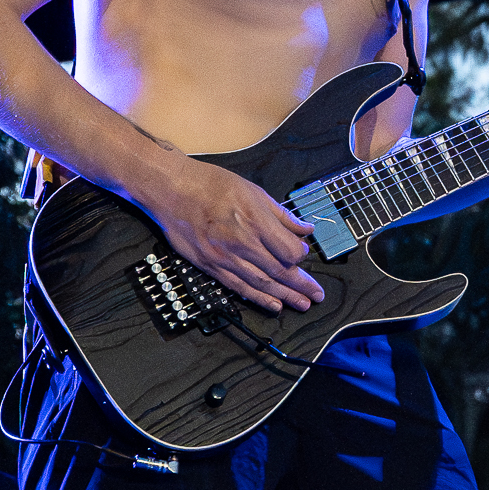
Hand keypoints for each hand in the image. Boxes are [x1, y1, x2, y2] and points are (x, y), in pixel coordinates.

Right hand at [143, 157, 324, 314]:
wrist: (172, 190)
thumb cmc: (211, 184)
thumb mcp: (254, 191)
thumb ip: (281, 214)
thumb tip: (305, 229)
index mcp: (255, 220)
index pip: (289, 250)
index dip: (301, 256)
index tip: (304, 255)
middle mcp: (242, 242)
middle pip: (279, 270)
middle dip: (301, 285)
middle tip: (316, 295)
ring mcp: (224, 257)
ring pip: (261, 283)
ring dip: (285, 296)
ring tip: (302, 304)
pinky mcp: (210, 266)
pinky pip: (238, 287)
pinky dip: (258, 298)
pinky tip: (273, 305)